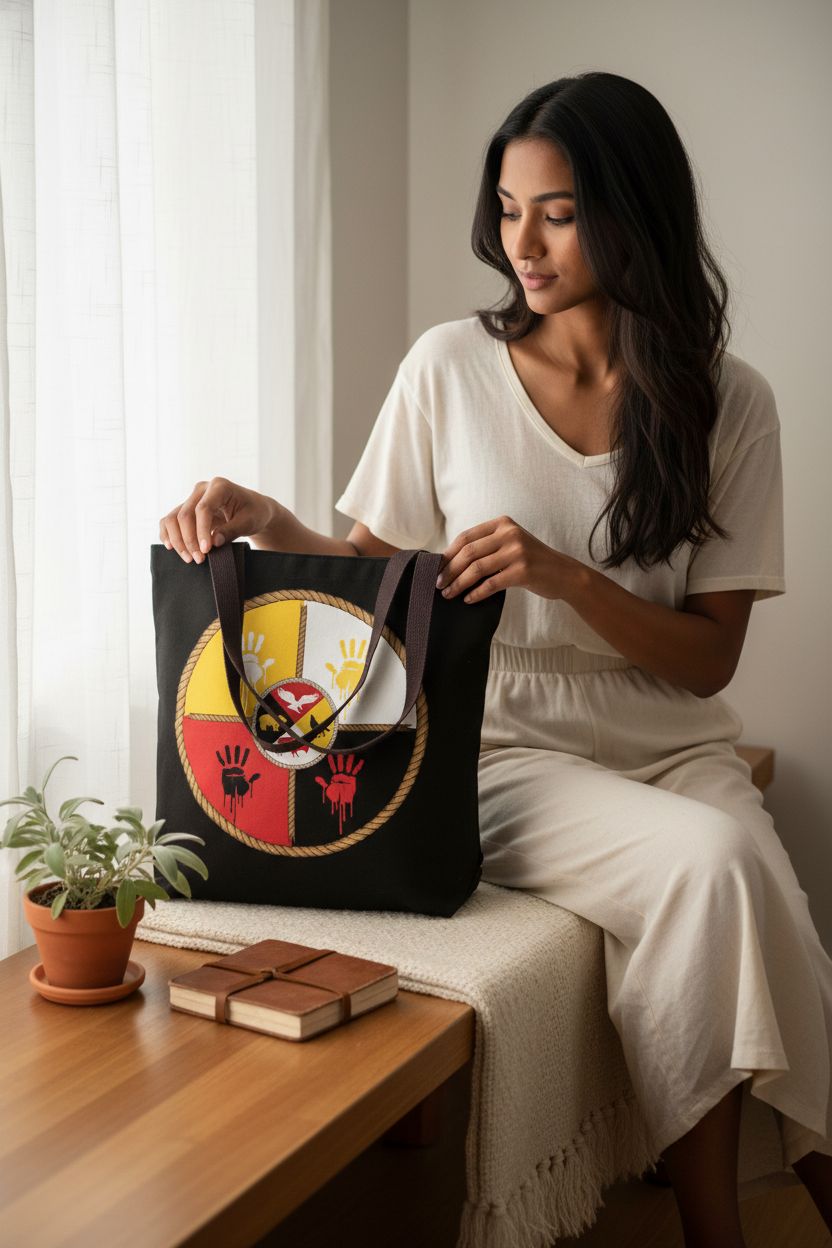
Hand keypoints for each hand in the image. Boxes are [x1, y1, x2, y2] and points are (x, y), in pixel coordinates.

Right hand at [159, 477, 277, 563]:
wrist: (253, 509)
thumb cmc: (254, 512)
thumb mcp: (249, 521)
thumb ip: (232, 530)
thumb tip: (214, 542)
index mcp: (219, 486)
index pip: (203, 509)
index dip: (202, 531)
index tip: (206, 550)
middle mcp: (202, 489)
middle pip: (185, 515)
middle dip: (189, 540)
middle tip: (199, 559)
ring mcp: (192, 498)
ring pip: (173, 518)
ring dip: (178, 540)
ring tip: (189, 558)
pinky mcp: (186, 509)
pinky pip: (169, 521)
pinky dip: (168, 534)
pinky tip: (172, 547)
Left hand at [435, 514, 577, 603]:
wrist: (564, 574)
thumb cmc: (532, 561)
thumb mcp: (511, 543)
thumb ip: (487, 545)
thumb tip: (451, 560)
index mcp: (503, 524)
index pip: (466, 537)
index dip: (448, 554)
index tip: (437, 568)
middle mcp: (509, 534)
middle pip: (468, 553)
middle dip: (449, 570)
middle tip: (439, 584)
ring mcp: (517, 552)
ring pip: (476, 569)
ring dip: (458, 584)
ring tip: (449, 594)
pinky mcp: (523, 571)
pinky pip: (491, 584)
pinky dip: (476, 593)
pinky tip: (468, 599)